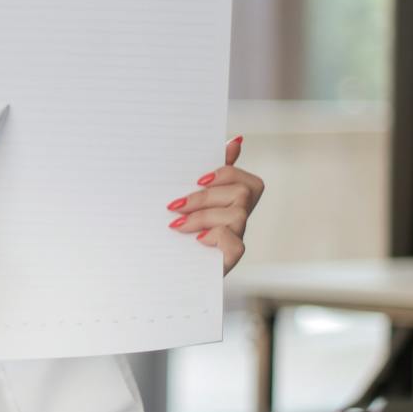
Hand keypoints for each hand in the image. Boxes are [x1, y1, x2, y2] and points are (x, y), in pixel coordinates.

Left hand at [166, 136, 264, 274]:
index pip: (248, 181)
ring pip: (238, 214)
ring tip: (177, 225)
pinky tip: (197, 239)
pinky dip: (216, 237)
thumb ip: (208, 174)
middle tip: (175, 205)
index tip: (197, 179)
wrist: (163, 271)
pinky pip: (236, 245)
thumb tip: (235, 140)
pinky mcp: (229, 259)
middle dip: (206, 196)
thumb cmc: (178, 231)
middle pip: (243, 192)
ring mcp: (236, 239)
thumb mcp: (189, 199)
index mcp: (232, 203)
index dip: (227, 173)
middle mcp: (238, 220)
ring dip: (203, 216)